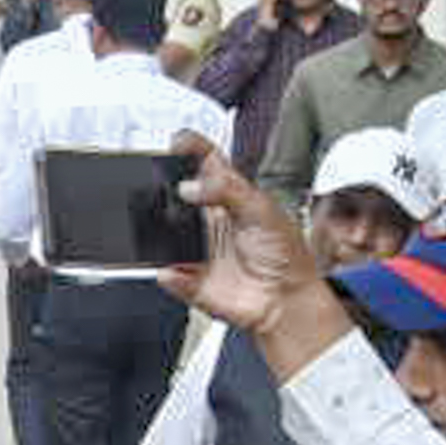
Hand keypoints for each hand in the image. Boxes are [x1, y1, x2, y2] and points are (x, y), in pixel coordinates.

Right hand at [166, 139, 340, 367]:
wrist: (287, 301)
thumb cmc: (285, 255)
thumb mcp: (264, 211)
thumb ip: (227, 191)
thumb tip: (190, 187)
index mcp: (229, 197)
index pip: (205, 164)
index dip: (190, 148)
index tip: (177, 142)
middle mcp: (209, 221)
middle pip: (176, 195)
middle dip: (162, 187)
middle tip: (163, 186)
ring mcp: (197, 249)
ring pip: (164, 233)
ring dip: (157, 231)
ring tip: (162, 227)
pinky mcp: (190, 279)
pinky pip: (168, 274)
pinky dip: (168, 274)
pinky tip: (173, 271)